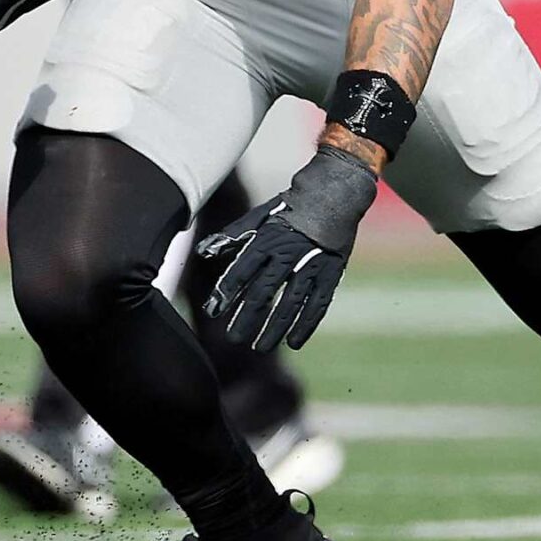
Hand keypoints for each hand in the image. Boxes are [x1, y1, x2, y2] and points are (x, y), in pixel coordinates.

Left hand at [198, 146, 378, 351]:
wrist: (336, 192)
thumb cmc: (292, 206)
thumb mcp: (259, 216)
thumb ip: (231, 236)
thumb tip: (204, 253)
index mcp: (267, 239)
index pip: (241, 271)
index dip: (226, 292)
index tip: (213, 310)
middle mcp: (288, 253)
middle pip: (263, 292)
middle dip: (247, 317)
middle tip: (233, 338)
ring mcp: (312, 264)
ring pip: (290, 303)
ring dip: (274, 328)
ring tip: (260, 348)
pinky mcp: (331, 272)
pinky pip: (318, 303)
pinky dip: (306, 324)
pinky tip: (293, 342)